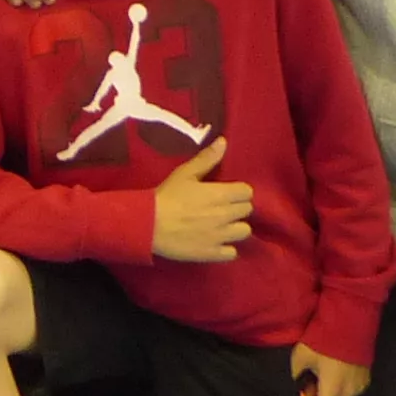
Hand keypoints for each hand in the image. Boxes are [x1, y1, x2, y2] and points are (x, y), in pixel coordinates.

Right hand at [154, 139, 253, 261]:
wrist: (148, 224)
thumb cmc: (166, 196)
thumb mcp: (185, 173)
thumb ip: (207, 159)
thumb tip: (224, 142)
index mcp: (221, 194)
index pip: (247, 192)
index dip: (238, 191)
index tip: (227, 192)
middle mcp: (226, 215)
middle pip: (247, 210)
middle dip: (237, 207)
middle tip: (222, 207)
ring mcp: (220, 236)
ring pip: (244, 231)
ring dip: (235, 227)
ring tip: (222, 226)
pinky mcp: (212, 253)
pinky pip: (232, 253)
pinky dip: (226, 248)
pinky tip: (216, 242)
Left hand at [293, 343, 372, 395]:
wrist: (352, 319)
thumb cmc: (324, 338)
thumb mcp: (300, 357)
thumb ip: (296, 375)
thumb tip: (297, 383)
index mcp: (334, 389)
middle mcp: (350, 392)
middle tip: (307, 389)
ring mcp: (361, 386)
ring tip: (318, 378)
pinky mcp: (366, 378)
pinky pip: (350, 391)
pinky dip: (339, 389)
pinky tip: (331, 373)